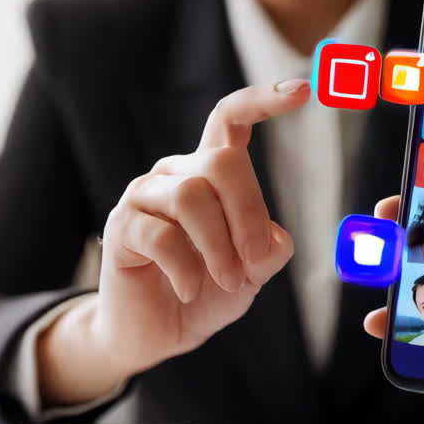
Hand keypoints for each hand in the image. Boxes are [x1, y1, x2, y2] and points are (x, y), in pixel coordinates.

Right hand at [38, 80, 306, 405]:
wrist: (155, 332)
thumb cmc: (206, 293)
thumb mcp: (251, 273)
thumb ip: (268, 251)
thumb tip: (273, 239)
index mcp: (209, 172)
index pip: (230, 119)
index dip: (264, 101)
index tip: (302, 90)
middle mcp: (176, 174)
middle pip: (221, 163)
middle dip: (248, 214)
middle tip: (255, 262)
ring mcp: (144, 197)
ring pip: (192, 197)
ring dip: (219, 248)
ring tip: (227, 282)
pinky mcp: (121, 227)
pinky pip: (160, 235)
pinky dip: (187, 269)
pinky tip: (190, 290)